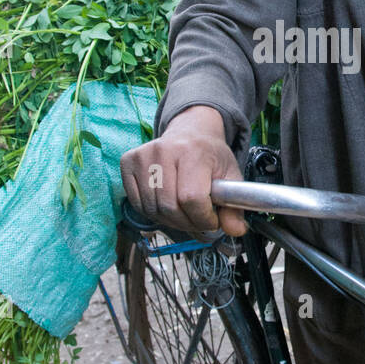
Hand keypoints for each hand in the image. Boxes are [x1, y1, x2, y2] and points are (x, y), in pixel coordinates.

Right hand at [119, 105, 247, 237]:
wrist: (190, 132)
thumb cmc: (210, 156)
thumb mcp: (231, 176)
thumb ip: (234, 206)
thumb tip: (237, 231)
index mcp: (193, 151)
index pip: (192, 198)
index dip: (203, 218)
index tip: (212, 220)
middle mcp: (164, 150)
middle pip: (170, 207)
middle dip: (188, 223)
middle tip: (198, 219)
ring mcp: (143, 156)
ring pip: (153, 209)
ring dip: (170, 221)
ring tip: (184, 212)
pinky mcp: (127, 162)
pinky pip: (137, 203)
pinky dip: (153, 212)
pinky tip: (167, 204)